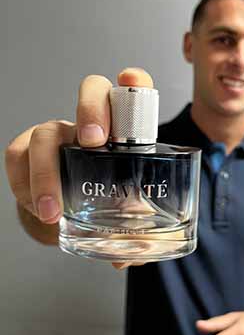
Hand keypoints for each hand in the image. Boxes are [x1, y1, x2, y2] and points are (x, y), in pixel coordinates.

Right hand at [5, 67, 153, 268]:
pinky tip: (39, 212)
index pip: (131, 94)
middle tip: (93, 141)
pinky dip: (24, 187)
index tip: (131, 81)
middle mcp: (90, 125)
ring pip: (46, 131)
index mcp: (122, 133)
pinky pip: (17, 157)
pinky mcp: (27, 151)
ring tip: (54, 211)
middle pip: (91, 90)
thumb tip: (135, 253)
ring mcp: (58, 135)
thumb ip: (132, 231)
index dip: (133, 82)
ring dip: (47, 171)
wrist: (63, 210)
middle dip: (91, 108)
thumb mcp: (122, 214)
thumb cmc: (100, 203)